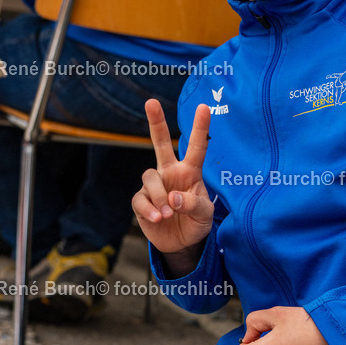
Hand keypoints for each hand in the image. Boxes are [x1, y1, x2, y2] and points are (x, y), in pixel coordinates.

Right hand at [133, 99, 213, 266]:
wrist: (181, 243)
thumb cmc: (196, 222)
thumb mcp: (205, 215)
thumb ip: (193, 204)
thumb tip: (172, 198)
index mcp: (190, 172)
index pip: (196, 147)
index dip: (200, 127)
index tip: (205, 106)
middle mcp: (170, 173)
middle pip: (160, 143)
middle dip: (156, 122)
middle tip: (151, 102)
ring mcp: (154, 186)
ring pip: (149, 177)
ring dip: (158, 196)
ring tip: (168, 214)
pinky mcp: (141, 201)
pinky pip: (140, 200)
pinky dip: (150, 210)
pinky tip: (158, 219)